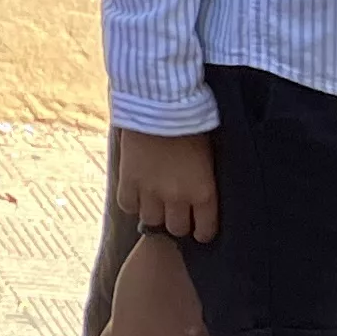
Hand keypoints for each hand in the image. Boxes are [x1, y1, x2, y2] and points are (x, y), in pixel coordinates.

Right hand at [119, 127, 218, 243]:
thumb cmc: (191, 126)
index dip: (201, 231)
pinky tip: (136, 192)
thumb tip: (199, 198)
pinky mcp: (128, 180)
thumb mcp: (208, 158)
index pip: (204, 230)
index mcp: (204, 192)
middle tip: (175, 211)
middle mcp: (178, 197)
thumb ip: (202, 182)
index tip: (198, 228)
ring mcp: (150, 191)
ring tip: (154, 201)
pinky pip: (128, 205)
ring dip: (153, 213)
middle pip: (176, 228)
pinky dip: (132, 202)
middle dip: (177, 222)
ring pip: (150, 220)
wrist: (160, 104)